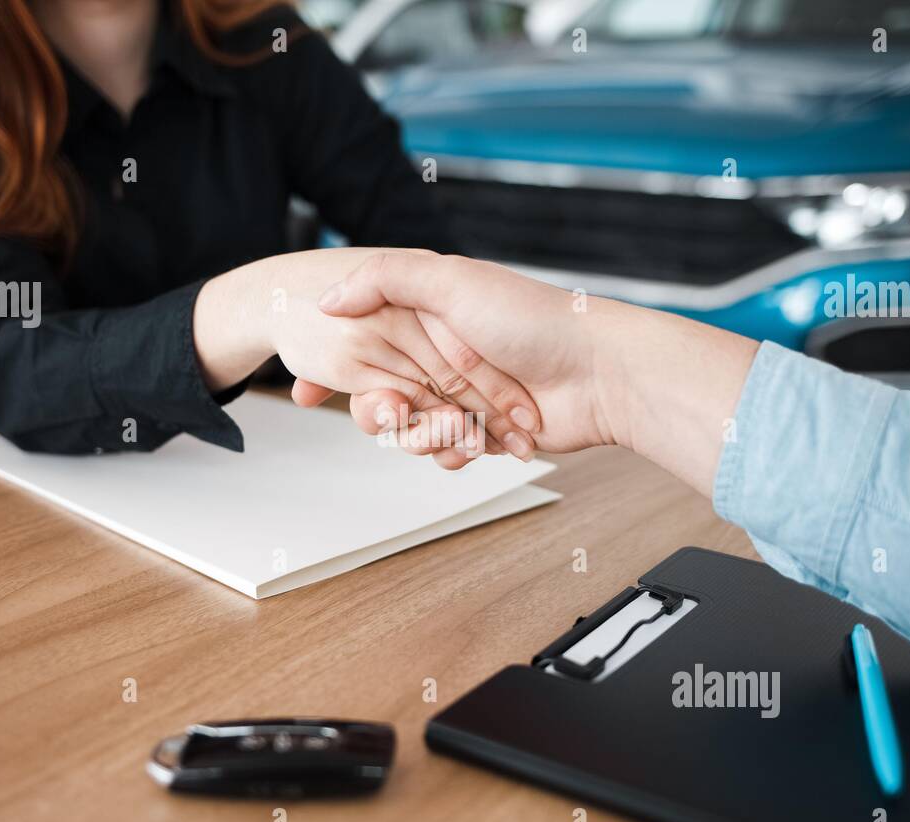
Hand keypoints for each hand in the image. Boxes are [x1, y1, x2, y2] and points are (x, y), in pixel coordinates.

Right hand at [318, 251, 759, 494]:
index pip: (363, 342)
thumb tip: (328, 296)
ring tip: (454, 429)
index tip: (307, 389)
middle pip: (381, 395)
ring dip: (423, 437)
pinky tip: (470, 445)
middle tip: (394, 415)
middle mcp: (444, 355)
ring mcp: (465, 396)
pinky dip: (452, 453)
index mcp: (431, 315)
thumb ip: (384, 279)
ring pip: (412, 430)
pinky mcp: (487, 432)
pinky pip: (447, 452)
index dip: (331, 369)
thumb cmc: (536, 319)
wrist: (602, 375)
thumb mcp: (453, 280)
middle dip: (381, 413)